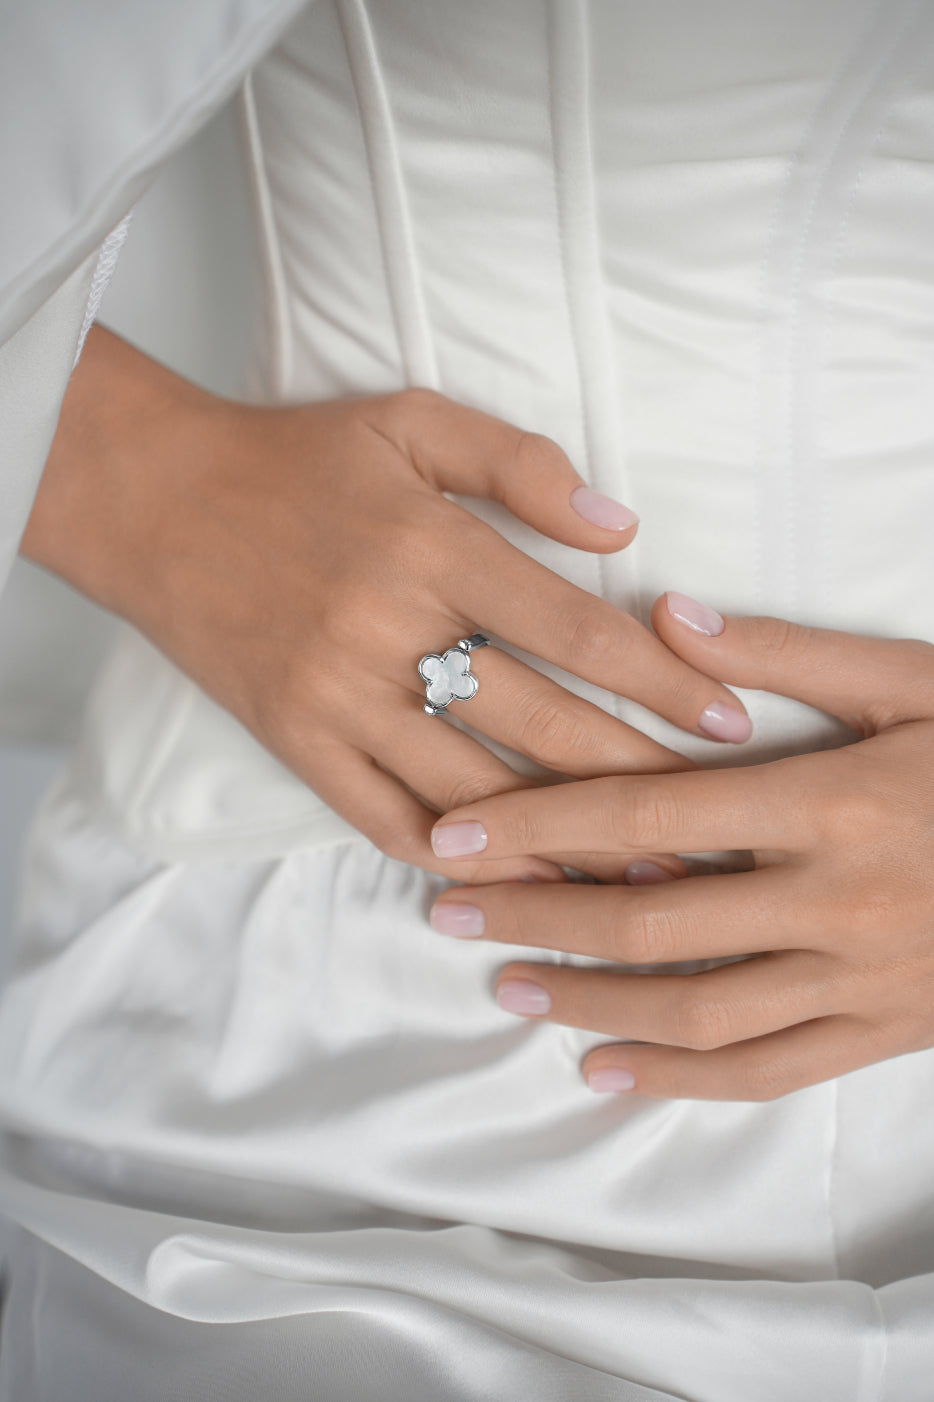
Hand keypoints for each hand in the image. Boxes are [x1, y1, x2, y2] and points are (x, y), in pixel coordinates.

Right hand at [23, 329, 752, 881]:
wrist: (154, 503)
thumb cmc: (295, 459)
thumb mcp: (410, 420)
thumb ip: (521, 462)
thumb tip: (623, 529)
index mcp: (430, 546)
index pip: (576, 630)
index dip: (665, 683)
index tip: (730, 724)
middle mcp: (387, 631)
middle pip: (542, 727)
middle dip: (640, 784)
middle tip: (716, 831)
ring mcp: (336, 698)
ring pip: (471, 791)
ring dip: (563, 844)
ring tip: (637, 881)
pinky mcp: (295, 742)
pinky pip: (382, 818)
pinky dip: (452, 857)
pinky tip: (513, 883)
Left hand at [428, 596, 933, 1098]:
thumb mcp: (915, 680)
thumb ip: (788, 653)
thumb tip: (665, 616)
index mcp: (832, 799)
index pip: (648, 818)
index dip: (538, 828)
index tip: (453, 837)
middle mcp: (837, 899)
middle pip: (650, 922)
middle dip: (534, 916)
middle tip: (446, 913)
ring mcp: (864, 978)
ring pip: (698, 1009)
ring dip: (590, 1003)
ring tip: (507, 988)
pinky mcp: (889, 1031)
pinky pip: (771, 1071)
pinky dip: (681, 1078)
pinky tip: (607, 1072)